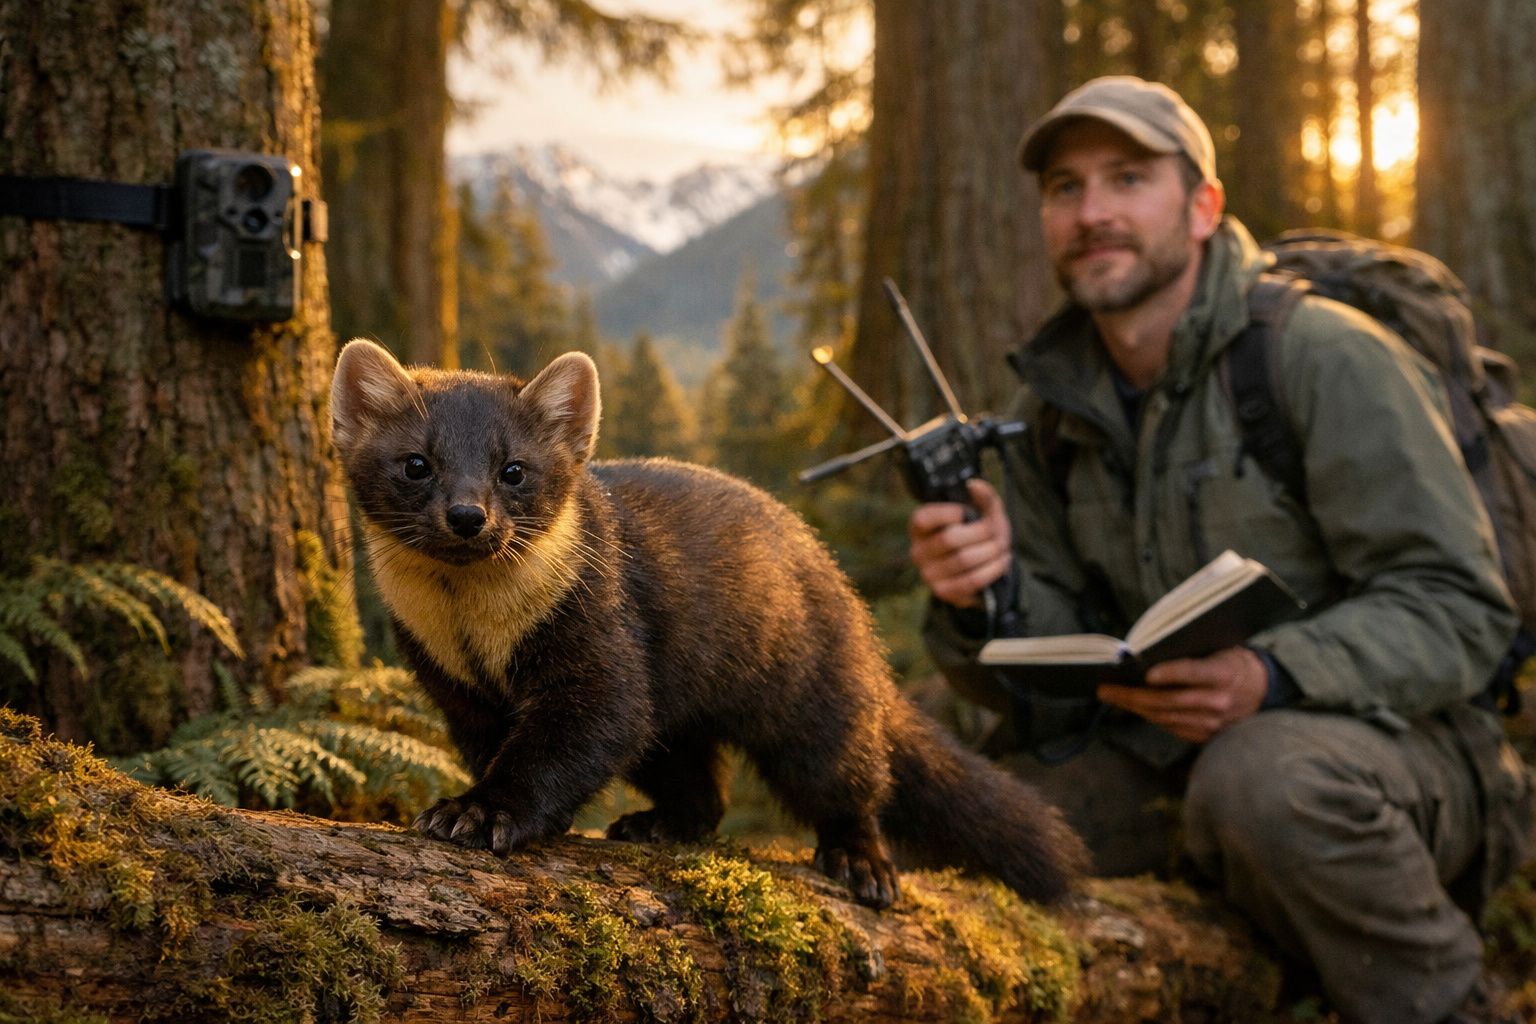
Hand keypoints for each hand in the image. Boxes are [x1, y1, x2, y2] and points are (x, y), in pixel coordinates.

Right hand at [907, 479, 1011, 607]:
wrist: (983, 565)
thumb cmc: (978, 533)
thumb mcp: (983, 511)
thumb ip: (982, 495)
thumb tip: (974, 485)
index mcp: (919, 526)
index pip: (924, 518)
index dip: (948, 513)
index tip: (966, 512)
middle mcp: (918, 551)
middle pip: (950, 539)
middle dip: (981, 533)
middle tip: (995, 532)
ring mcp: (929, 574)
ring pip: (964, 560)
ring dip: (991, 552)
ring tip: (1002, 547)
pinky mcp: (944, 592)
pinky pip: (971, 581)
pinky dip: (992, 569)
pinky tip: (1001, 562)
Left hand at [1097, 645, 1267, 743]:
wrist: (1261, 691)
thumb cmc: (1232, 662)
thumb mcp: (1219, 648)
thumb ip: (1191, 652)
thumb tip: (1150, 653)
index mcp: (1224, 674)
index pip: (1193, 673)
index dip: (1170, 674)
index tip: (1147, 674)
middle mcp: (1219, 701)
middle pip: (1170, 701)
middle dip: (1133, 695)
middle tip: (1106, 689)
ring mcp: (1213, 723)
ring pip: (1165, 717)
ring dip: (1134, 707)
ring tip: (1112, 697)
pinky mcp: (1206, 736)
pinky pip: (1171, 727)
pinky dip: (1150, 716)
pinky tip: (1133, 706)